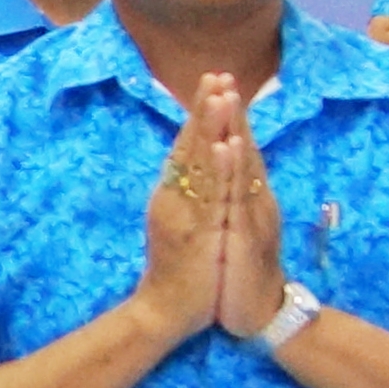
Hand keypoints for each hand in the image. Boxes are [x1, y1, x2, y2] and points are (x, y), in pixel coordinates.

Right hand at [132, 84, 233, 342]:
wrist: (164, 313)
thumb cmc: (177, 270)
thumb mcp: (181, 225)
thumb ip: (185, 196)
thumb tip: (193, 167)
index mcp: (172, 195)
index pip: (187, 146)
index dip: (199, 114)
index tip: (213, 82)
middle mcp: (173, 197)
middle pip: (189, 145)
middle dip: (204, 109)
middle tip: (215, 74)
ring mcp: (182, 213)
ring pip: (197, 163)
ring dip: (209, 127)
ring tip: (219, 95)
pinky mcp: (194, 233)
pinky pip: (207, 196)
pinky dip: (216, 169)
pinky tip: (225, 146)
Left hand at [203, 77, 292, 339]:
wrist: (261, 314)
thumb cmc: (244, 271)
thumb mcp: (235, 228)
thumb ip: (232, 200)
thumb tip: (221, 176)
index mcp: (249, 198)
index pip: (240, 150)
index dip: (230, 119)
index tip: (217, 85)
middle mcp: (256, 201)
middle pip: (245, 150)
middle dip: (233, 113)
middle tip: (222, 76)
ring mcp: (254, 217)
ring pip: (245, 168)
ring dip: (237, 130)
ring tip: (228, 97)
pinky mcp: (248, 236)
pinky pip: (241, 198)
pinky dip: (236, 170)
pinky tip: (230, 147)